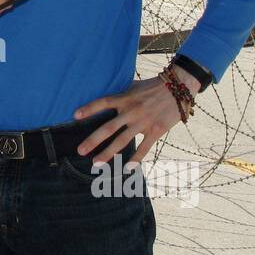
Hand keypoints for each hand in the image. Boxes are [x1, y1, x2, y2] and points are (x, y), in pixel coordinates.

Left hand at [72, 66, 199, 163]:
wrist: (179, 87)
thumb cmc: (154, 86)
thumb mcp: (134, 86)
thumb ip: (121, 94)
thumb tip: (107, 100)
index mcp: (125, 98)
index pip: (103, 103)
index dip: (89, 109)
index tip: (75, 115)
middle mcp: (131, 111)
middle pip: (108, 128)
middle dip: (92, 140)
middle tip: (80, 150)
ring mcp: (143, 122)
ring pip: (122, 141)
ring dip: (108, 153)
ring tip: (96, 162)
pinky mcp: (156, 130)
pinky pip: (144, 147)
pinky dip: (136, 158)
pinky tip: (127, 168)